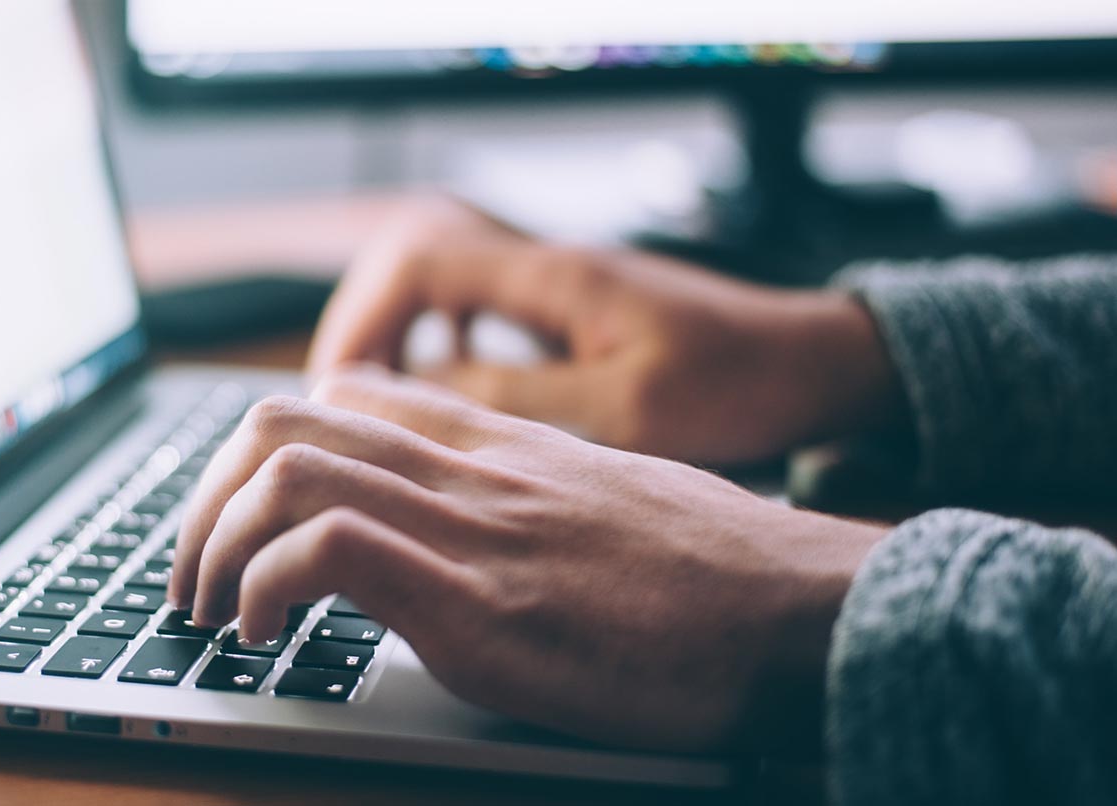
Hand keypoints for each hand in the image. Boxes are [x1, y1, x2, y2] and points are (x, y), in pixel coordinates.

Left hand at [169, 367, 886, 753]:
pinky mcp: (481, 604)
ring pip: (285, 468)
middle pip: (284, 419)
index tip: (242, 519)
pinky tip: (264, 636)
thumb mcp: (607, 504)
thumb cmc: (719, 574)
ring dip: (212, 543)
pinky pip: (328, 550)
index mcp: (499, 444)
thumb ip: (525, 497)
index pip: (344, 394)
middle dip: (205, 498)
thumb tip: (468, 532)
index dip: (263, 451)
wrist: (807, 611)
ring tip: (210, 610)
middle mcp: (472, 468)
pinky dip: (264, 587)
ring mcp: (473, 528)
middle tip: (193, 572)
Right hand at [308, 196, 904, 464]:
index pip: (418, 260)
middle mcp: (546, 267)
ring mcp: (558, 286)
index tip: (340, 388)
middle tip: (342, 404)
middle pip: (413, 264)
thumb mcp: (624, 410)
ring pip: (442, 288)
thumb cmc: (737, 384)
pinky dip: (444, 347)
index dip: (363, 319)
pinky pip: (480, 313)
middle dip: (365, 329)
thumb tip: (416, 396)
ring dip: (400, 338)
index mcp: (553, 277)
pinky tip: (447, 397)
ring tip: (378, 407)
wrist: (812, 363)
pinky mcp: (572, 313)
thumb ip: (516, 399)